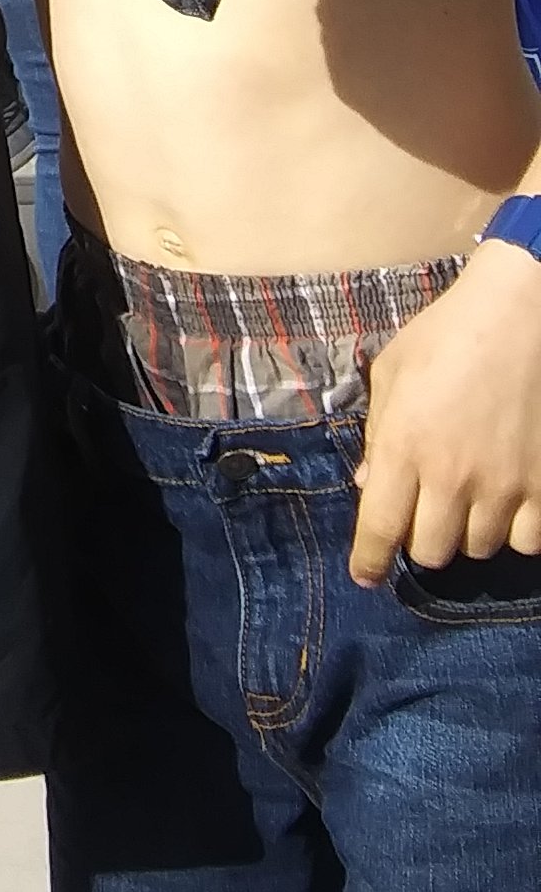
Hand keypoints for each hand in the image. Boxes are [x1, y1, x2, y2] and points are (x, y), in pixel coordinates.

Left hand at [350, 240, 540, 585]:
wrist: (522, 315)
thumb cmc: (446, 335)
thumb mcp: (393, 373)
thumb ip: (378, 433)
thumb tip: (368, 484)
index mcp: (405, 446)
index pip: (380, 527)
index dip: (369, 560)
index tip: (366, 575)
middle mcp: (453, 476)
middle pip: (430, 551)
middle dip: (419, 538)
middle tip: (423, 511)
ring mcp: (504, 486)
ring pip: (478, 547)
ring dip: (466, 531)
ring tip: (467, 497)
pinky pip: (528, 541)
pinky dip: (515, 531)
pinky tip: (508, 503)